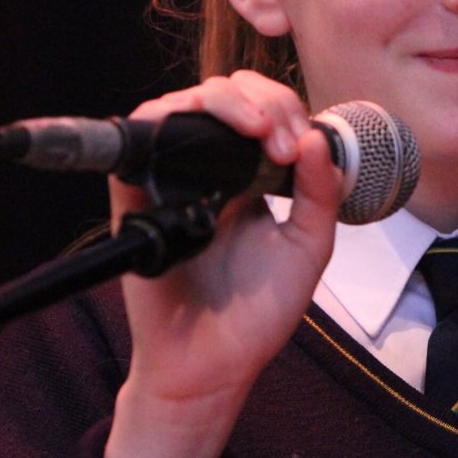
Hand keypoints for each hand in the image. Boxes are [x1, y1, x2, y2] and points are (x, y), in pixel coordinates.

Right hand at [103, 70, 341, 457]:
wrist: (212, 364)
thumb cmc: (257, 313)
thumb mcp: (309, 248)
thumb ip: (320, 193)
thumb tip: (318, 138)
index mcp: (254, 173)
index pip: (265, 110)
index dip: (287, 110)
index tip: (302, 143)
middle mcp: (212, 167)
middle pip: (227, 94)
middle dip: (263, 101)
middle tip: (282, 141)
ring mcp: (173, 177)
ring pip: (185, 104)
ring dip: (224, 103)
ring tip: (257, 132)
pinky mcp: (137, 194)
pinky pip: (139, 139)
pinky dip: (166, 120)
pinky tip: (202, 137)